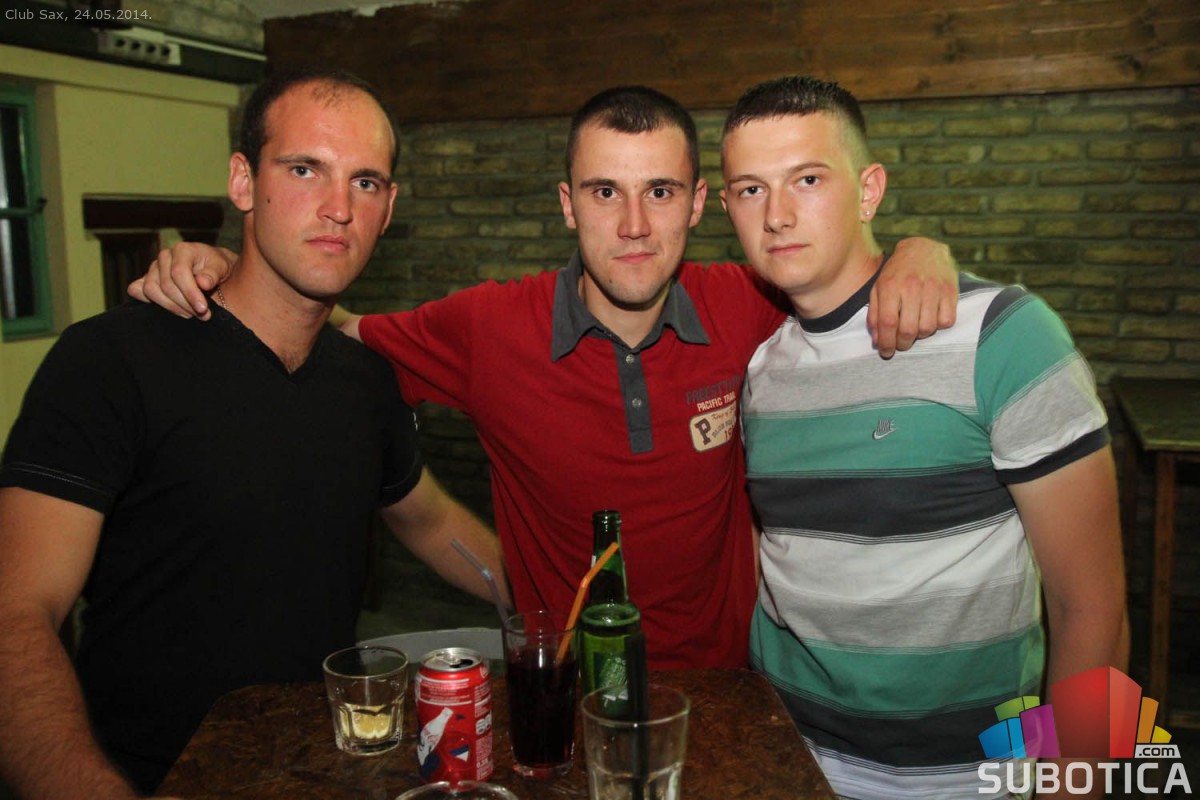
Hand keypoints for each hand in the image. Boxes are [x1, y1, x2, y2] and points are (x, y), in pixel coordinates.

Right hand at [127, 242, 236, 320]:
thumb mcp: (222, 267)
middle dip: (185, 304)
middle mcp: (164, 257)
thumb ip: (213, 274)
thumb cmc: (216, 266)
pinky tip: (166, 310)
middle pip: (166, 285)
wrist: (211, 268)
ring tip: (190, 314)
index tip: (203, 309)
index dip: (190, 293)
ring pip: (151, 290)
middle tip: (202, 315)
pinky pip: (137, 290)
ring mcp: (153, 268)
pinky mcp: (146, 279)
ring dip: (170, 307)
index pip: (179, 273)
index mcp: (182, 250)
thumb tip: (203, 283)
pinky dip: (147, 301)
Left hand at [867, 237, 958, 357]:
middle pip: (908, 329)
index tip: (886, 352)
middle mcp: (912, 287)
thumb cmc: (897, 273)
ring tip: (915, 328)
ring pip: (928, 328)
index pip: (888, 322)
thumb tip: (877, 340)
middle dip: (903, 344)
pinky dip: (939, 326)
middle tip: (900, 344)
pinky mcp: (950, 290)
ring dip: (920, 335)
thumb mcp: (879, 289)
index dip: (886, 342)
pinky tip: (931, 318)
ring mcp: (933, 288)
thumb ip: (875, 315)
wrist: (923, 249)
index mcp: (890, 286)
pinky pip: (947, 321)